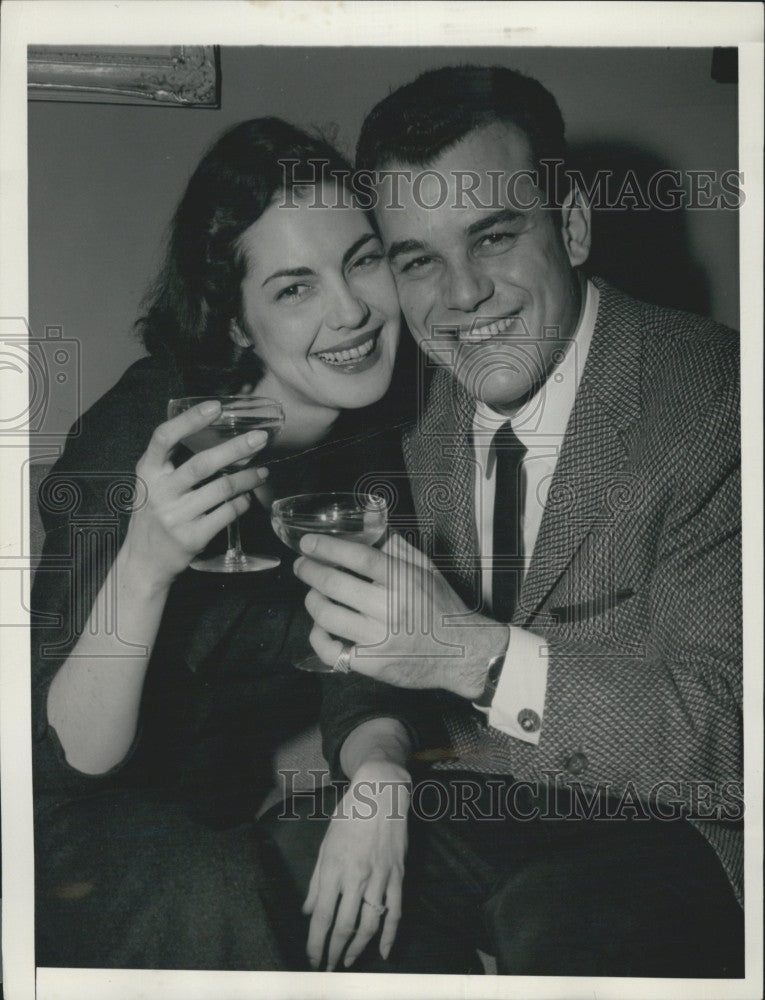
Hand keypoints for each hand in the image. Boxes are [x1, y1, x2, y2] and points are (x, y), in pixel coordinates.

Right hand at [123, 400, 268, 589]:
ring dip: (248, 478)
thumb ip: (172, 463)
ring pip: (222, 489)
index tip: (217, 406)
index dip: (190, 420)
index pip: (164, 438)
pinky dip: (242, 503)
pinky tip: (247, 498)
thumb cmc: (154, 515)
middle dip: (236, 448)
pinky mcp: (191, 537)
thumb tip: (219, 435)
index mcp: (147, 472)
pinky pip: (227, 513)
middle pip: (202, 464)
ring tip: (262, 473)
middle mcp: (158, 492)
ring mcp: (175, 517)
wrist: (142, 562)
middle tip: (261, 438)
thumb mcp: (152, 485)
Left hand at [294, 533, 506, 698]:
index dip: (327, 547)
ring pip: (328, 616)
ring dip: (312, 601)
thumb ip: (395, 545)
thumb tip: (368, 520)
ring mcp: (379, 639)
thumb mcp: (426, 569)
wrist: (465, 653)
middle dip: (310, 571)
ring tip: (313, 594)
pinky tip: (320, 628)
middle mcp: (389, 609)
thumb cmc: (443, 607)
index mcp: (403, 580)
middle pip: (335, 585)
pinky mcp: (372, 664)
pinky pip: (332, 651)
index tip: (308, 543)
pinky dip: (318, 637)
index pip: (358, 557)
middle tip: (302, 565)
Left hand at [304, 761, 409, 969]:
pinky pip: (395, 910)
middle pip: (345, 925)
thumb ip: (317, 881)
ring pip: (370, 923)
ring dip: (359, 948)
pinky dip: (391, 934)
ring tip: (350, 961)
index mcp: (334, 867)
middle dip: (335, 951)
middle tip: (329, 967)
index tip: (312, 958)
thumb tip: (308, 911)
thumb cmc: (350, 815)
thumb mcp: (326, 844)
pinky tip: (384, 951)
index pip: (323, 915)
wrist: (381, 792)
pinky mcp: (398, 874)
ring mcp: (380, 876)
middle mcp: (356, 876)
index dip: (316, 942)